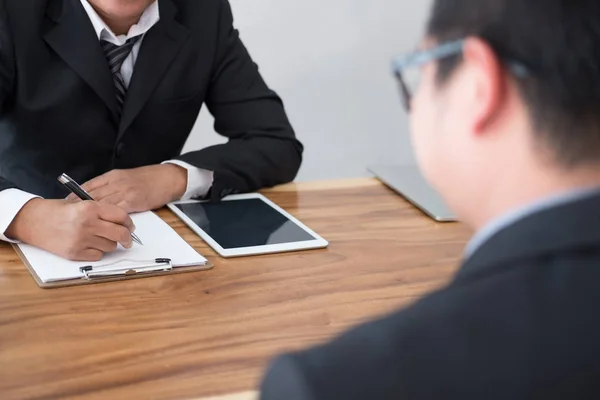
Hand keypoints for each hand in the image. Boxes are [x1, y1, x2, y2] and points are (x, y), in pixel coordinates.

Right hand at [6, 199, 134, 260]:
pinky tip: (89, 245)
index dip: (129, 222)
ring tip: (99, 239)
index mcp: (90, 208)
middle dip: (127, 238)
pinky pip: (98, 256)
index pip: (121, 216)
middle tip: (127, 239)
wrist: (32, 221)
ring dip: (109, 244)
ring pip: (111, 246)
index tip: (130, 226)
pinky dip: (97, 252)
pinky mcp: (74, 253)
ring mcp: (81, 240)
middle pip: (120, 233)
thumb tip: (123, 222)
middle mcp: (87, 224)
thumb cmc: (57, 211)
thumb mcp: (80, 203)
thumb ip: (101, 211)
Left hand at [67, 164, 186, 212]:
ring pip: (101, 203)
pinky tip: (100, 224)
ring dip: (90, 214)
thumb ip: (112, 185)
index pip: (88, 185)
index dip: (75, 196)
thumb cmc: (149, 178)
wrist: (167, 178)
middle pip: (91, 195)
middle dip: (78, 207)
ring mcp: (124, 191)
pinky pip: (116, 210)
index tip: (64, 205)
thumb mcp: (126, 177)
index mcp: (112, 175)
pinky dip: (106, 218)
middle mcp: (116, 182)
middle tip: (66, 216)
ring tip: (78, 223)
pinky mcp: (133, 201)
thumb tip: (96, 196)